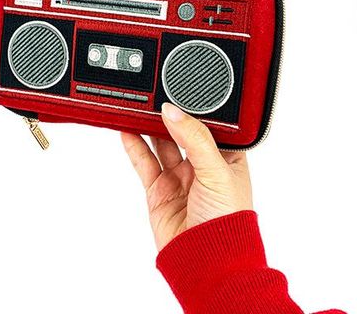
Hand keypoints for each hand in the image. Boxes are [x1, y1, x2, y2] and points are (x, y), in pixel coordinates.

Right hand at [121, 102, 252, 250]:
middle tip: (155, 99)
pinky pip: (144, 162)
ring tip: (138, 109)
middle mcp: (201, 165)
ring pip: (160, 144)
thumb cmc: (228, 222)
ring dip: (149, 127)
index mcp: (225, 157)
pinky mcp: (159, 189)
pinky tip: (127, 130)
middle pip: (181, 132)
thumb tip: (173, 111)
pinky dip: (134, 146)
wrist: (207, 263)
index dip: (194, 110)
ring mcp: (178, 177)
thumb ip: (194, 138)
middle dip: (169, 116)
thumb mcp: (216, 170)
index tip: (178, 93)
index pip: (208, 125)